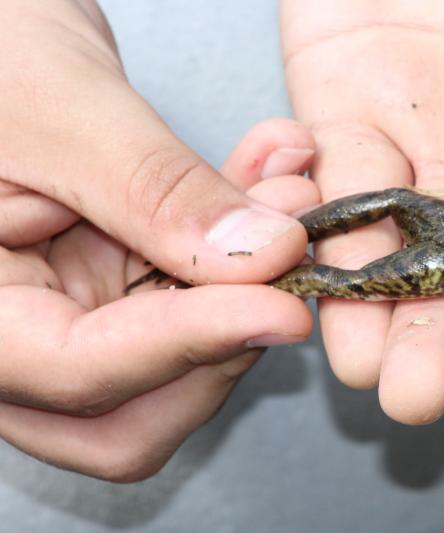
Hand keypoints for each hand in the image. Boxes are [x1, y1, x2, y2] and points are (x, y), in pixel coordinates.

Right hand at [0, 0, 317, 479]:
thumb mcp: (62, 107)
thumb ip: (156, 189)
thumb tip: (264, 256)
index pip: (76, 371)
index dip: (190, 346)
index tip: (283, 308)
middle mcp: (14, 332)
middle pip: (131, 409)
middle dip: (228, 341)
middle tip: (290, 264)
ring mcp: (68, 313)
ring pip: (181, 360)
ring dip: (253, 288)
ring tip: (289, 194)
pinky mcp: (115, 284)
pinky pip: (198, 297)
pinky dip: (245, 250)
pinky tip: (273, 181)